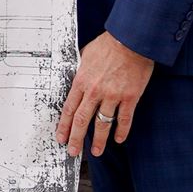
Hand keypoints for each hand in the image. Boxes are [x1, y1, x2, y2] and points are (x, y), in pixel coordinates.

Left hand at [56, 32, 154, 158]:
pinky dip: (121, 131)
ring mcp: (113, 95)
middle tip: (73, 151)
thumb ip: (81, 68)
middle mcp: (95, 91)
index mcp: (82, 81)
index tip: (61, 137)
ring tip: (96, 151)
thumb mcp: (87, 54)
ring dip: (99, 140)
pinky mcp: (130, 97)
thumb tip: (77, 75)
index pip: (69, 109)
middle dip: (76, 138)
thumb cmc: (109, 44)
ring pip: (102, 124)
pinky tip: (119, 139)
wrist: (131, 40)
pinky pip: (124, 119)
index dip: (64, 126)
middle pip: (82, 120)